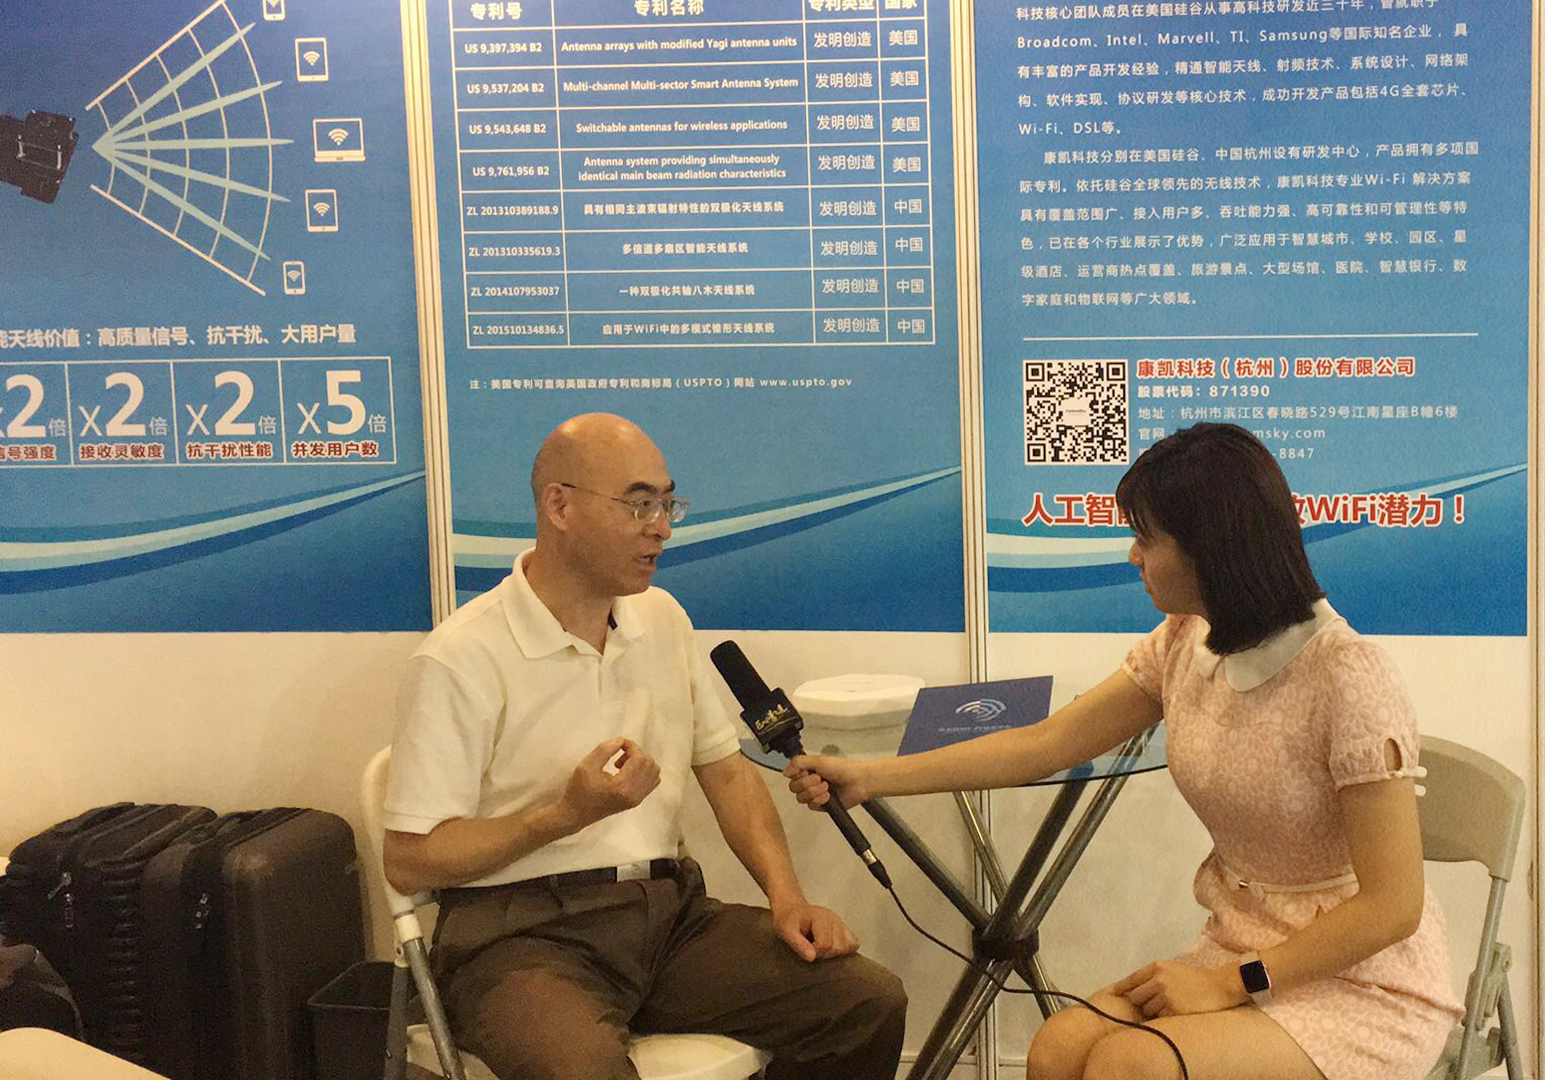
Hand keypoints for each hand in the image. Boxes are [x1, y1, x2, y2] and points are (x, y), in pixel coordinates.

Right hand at [561, 737, 659, 828]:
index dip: (631, 745)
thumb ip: (605, 749)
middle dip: (636, 752)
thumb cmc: (579, 790)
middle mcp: (634, 796)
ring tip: (621, 763)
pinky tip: (627, 771)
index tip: (617, 744)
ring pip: (654, 771)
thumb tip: (621, 740)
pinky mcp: (636, 800)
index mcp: (622, 788)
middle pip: (649, 763)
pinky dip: (644, 770)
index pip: (640, 759)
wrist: (576, 814)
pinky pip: (652, 780)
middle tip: (617, 754)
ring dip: (641, 761)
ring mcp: (637, 800)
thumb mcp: (587, 765)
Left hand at [771, 900, 859, 961]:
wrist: (791, 911)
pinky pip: (853, 944)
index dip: (814, 953)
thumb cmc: (788, 922)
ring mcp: (841, 923)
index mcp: (820, 917)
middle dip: (824, 954)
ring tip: (820, 948)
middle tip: (811, 948)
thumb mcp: (786, 932)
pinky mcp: (845, 929)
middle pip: (838, 948)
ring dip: (833, 953)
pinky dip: (844, 950)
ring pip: (848, 947)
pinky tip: (830, 948)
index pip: (825, 945)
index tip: (805, 949)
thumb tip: (812, 958)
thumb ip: (798, 944)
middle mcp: (834, 919)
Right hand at [783, 753, 870, 809]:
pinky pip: (811, 806)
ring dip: (814, 792)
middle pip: (794, 788)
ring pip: (801, 798)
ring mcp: (815, 795)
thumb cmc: (842, 768)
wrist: (858, 782)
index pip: (791, 776)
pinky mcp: (821, 806)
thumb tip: (784, 771)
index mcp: (808, 770)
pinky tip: (828, 796)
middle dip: (807, 784)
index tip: (807, 772)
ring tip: (827, 787)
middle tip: (820, 779)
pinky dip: (819, 800)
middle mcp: (810, 782)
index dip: (797, 775)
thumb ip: (799, 763)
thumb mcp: (818, 760)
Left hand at [1112, 959, 1246, 1017]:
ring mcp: (1166, 994)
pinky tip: (1175, 1012)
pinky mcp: (1175, 1009)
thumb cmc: (1195, 979)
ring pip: (1147, 1009)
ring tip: (1169, 1007)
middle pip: (1136, 997)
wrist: (1220, 986)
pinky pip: (1160, 1018)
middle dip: (1140, 1004)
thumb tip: (1134, 989)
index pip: (1131, 979)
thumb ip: (1154, 976)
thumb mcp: (1172, 969)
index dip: (1120, 989)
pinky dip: (1164, 1018)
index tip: (1110, 996)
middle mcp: (1159, 979)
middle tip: (1149, 1006)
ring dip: (1153, 1012)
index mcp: (1157, 967)